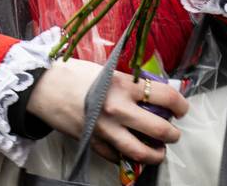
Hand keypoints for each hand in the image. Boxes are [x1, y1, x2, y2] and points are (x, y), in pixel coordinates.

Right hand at [27, 58, 187, 165]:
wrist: (44, 88)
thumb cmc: (74, 74)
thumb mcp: (107, 71)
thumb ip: (129, 82)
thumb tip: (151, 92)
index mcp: (123, 85)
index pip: (164, 96)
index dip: (180, 104)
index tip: (182, 107)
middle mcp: (118, 109)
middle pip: (159, 129)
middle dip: (172, 134)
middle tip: (173, 132)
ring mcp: (106, 130)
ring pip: (141, 151)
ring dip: (155, 154)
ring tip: (158, 151)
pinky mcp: (94, 143)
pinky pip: (117, 157)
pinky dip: (127, 156)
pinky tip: (130, 150)